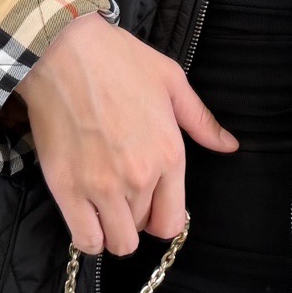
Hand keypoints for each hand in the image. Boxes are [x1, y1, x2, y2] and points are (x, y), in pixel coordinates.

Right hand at [16, 12, 238, 255]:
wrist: (62, 50)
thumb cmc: (118, 60)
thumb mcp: (171, 82)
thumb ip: (201, 121)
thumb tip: (229, 145)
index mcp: (169, 155)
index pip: (173, 221)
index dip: (162, 217)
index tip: (151, 204)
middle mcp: (139, 178)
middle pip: (143, 230)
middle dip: (136, 218)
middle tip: (123, 195)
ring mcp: (101, 187)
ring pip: (116, 241)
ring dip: (113, 229)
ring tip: (103, 207)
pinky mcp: (66, 188)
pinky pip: (85, 240)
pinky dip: (88, 237)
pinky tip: (87, 217)